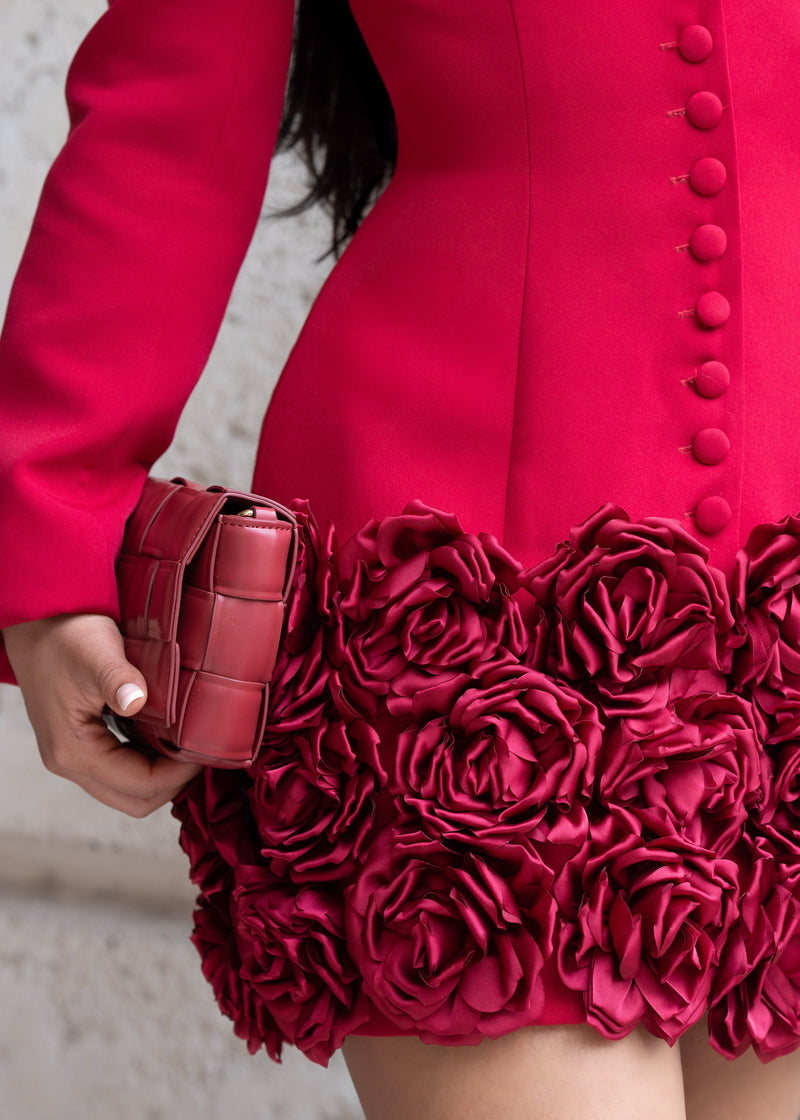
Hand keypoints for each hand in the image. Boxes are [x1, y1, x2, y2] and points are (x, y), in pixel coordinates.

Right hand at [3, 613, 201, 815]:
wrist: (36, 620)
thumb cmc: (65, 633)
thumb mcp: (97, 651)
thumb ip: (117, 679)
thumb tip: (136, 701)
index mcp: (73, 750)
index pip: (138, 785)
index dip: (177, 775)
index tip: (204, 751)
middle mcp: (68, 761)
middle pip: (132, 799)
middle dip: (172, 783)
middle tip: (201, 753)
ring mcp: (71, 754)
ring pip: (126, 788)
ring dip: (160, 774)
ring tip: (188, 746)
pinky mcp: (79, 742)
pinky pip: (119, 768)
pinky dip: (146, 761)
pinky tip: (166, 737)